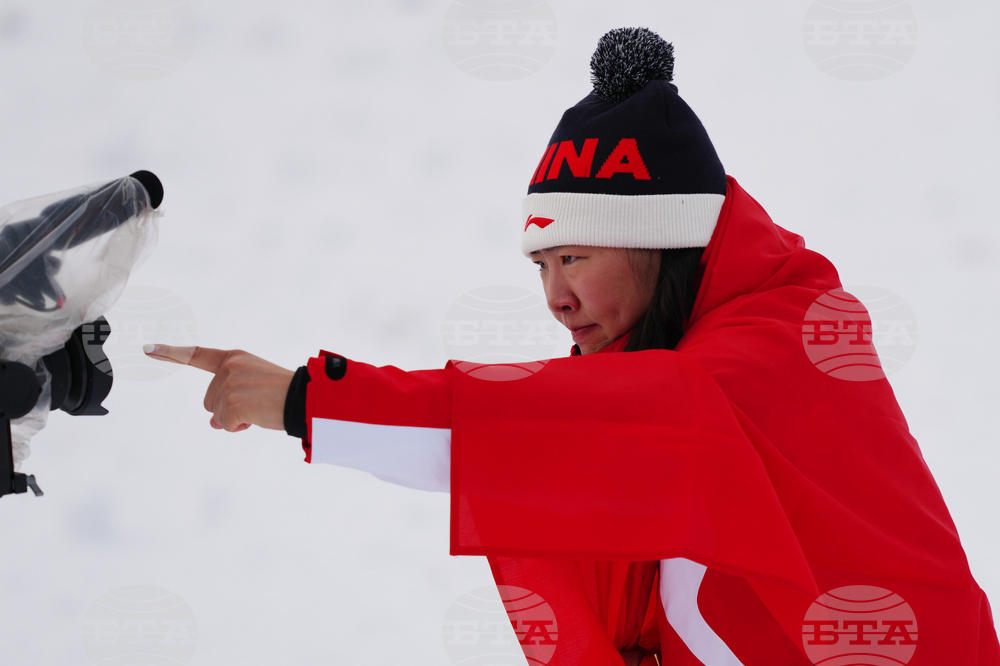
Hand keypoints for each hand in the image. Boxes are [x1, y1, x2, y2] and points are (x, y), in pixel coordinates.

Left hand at [144, 344, 294, 432]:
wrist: (304, 397)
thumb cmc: (285, 392)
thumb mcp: (254, 385)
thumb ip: (230, 396)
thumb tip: (213, 422)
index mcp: (234, 358)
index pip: (197, 355)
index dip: (171, 353)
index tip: (148, 349)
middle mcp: (228, 368)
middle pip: (210, 400)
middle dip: (228, 408)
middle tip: (257, 404)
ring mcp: (228, 385)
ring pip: (217, 414)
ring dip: (235, 418)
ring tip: (260, 409)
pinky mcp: (231, 403)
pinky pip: (225, 424)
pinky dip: (240, 426)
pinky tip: (257, 417)